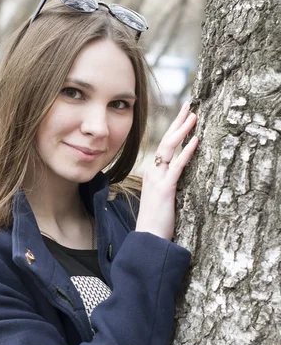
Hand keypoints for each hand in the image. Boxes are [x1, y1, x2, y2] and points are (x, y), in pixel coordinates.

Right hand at [135, 101, 198, 240]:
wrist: (148, 239)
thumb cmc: (156, 221)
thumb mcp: (162, 197)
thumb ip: (168, 183)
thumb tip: (179, 174)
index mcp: (153, 173)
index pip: (164, 146)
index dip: (174, 129)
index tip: (184, 114)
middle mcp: (153, 172)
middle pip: (166, 140)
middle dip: (178, 121)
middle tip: (190, 105)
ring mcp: (158, 179)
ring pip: (169, 148)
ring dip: (182, 130)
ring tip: (194, 116)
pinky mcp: (165, 189)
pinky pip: (177, 166)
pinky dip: (186, 152)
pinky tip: (195, 141)